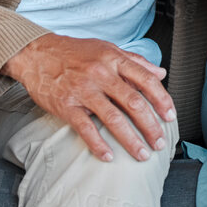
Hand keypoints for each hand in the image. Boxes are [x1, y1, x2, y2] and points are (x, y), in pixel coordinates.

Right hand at [3, 34, 174, 161]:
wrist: (35, 53)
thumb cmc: (74, 52)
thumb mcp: (106, 49)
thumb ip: (135, 61)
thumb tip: (161, 73)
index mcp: (114, 59)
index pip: (146, 80)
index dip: (162, 100)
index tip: (170, 117)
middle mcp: (101, 74)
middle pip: (134, 104)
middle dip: (151, 126)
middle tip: (159, 143)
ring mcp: (83, 90)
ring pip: (113, 119)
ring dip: (131, 140)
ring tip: (142, 155)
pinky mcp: (66, 105)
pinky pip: (86, 128)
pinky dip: (98, 145)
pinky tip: (109, 157)